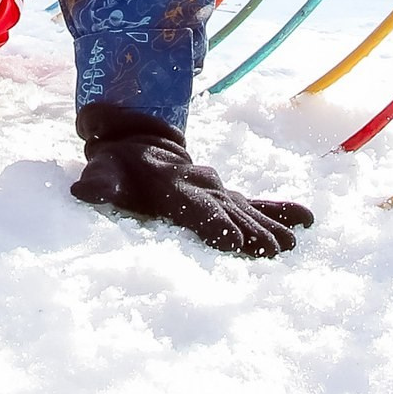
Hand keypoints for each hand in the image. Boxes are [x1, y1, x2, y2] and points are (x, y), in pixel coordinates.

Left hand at [69, 106, 312, 257]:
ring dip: (270, 226)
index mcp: (171, 187)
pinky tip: (308, 221)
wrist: (140, 141)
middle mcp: (201, 187)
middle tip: (273, 251)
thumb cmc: (117, 167)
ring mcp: (218, 190)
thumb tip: (84, 191)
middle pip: (229, 212)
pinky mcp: (227, 195)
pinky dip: (282, 209)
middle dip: (251, 231)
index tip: (233, 239)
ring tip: (291, 245)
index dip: (213, 224)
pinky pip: (258, 201)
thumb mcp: (104, 172)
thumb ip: (98, 184)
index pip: (195, 209)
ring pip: (247, 209)